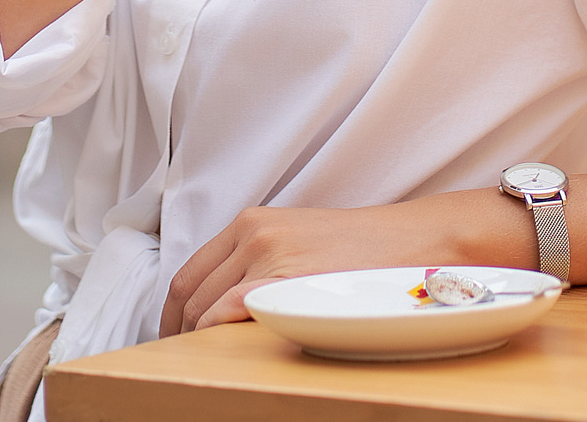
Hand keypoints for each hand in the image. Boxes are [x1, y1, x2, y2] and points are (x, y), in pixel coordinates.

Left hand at [159, 194, 511, 335]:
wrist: (412, 241)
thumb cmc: (362, 249)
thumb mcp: (301, 240)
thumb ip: (262, 260)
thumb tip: (229, 301)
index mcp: (252, 222)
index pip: (189, 273)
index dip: (174, 312)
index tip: (174, 336)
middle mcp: (252, 234)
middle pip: (190, 293)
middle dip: (179, 331)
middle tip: (182, 359)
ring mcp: (266, 255)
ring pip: (203, 308)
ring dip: (194, 339)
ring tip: (200, 365)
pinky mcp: (283, 278)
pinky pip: (226, 311)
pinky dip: (211, 335)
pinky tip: (217, 353)